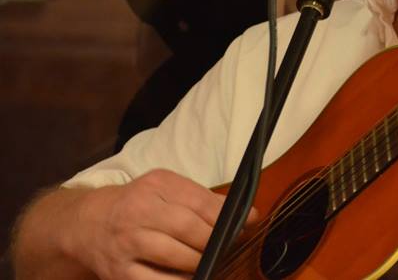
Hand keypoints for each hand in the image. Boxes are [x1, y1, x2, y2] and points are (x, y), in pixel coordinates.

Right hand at [68, 169, 257, 278]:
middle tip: (224, 248)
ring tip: (206, 263)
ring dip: (199, 263)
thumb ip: (206, 201)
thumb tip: (251, 217)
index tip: (244, 226)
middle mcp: (139, 212)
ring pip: (175, 257)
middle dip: (213, 242)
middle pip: (188, 229)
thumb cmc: (139, 204)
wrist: (87, 223)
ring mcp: (127, 244)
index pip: (199, 201)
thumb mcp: (167, 190)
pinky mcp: (119, 273)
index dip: (225, 217)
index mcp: (156, 186)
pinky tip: (188, 277)